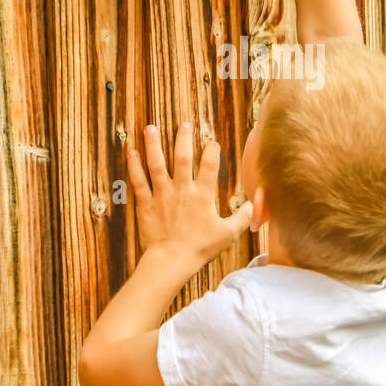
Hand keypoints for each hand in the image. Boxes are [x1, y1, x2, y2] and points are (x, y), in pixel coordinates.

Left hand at [127, 123, 252, 271]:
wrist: (172, 261)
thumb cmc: (200, 248)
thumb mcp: (227, 235)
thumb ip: (242, 218)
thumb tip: (254, 205)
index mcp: (202, 196)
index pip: (210, 166)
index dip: (212, 151)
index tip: (212, 142)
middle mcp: (182, 191)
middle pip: (183, 158)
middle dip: (184, 139)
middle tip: (184, 123)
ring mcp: (162, 196)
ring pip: (157, 165)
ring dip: (154, 145)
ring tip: (150, 127)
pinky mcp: (146, 204)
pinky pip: (138, 182)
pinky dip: (134, 166)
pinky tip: (131, 151)